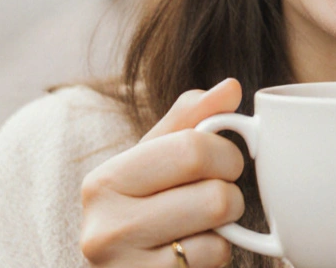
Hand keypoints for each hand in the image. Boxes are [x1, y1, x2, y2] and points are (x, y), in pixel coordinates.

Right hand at [80, 78, 245, 266]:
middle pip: (215, 194)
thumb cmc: (144, 210)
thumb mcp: (156, 162)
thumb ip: (191, 120)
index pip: (192, 149)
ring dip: (225, 227)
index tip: (222, 163)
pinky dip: (216, 255)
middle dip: (230, 192)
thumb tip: (230, 87)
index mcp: (105, 181)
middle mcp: (105, 227)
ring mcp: (124, 266)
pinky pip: (213, 259)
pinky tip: (192, 255)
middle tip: (216, 196)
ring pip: (219, 229)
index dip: (225, 154)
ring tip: (200, 226)